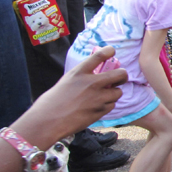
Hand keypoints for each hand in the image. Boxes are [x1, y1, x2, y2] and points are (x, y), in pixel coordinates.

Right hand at [12, 46, 126, 143]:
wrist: (48, 121)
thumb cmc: (52, 102)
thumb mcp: (66, 82)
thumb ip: (82, 77)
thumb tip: (97, 75)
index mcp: (79, 72)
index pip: (99, 55)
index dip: (109, 50)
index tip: (112, 51)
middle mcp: (92, 83)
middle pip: (121, 74)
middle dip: (122, 76)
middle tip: (119, 78)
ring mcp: (98, 97)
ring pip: (118, 92)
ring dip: (113, 93)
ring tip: (102, 96)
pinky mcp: (101, 110)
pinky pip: (112, 105)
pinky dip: (107, 105)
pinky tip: (97, 106)